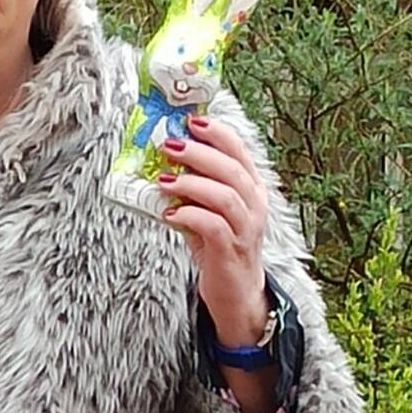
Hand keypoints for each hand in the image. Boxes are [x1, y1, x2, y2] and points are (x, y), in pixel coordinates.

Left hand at [159, 114, 270, 344]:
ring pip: (226, 196)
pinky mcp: (231, 251)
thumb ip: (191, 185)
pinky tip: (169, 212)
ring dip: (191, 183)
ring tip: (164, 180)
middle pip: (232, 170)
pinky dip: (188, 214)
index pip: (240, 152)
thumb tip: (157, 159)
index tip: (191, 120)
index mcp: (251, 189)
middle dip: (199, 153)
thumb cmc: (217, 244)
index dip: (217, 133)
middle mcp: (254, 206)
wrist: (235, 293)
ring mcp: (246, 229)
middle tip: (168, 145)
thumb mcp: (206, 208)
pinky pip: (213, 226)